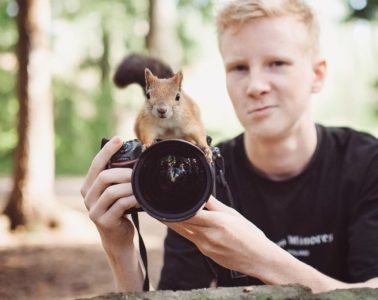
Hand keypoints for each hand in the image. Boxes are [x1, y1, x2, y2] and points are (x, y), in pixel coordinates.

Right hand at [80, 136, 138, 250]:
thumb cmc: (119, 211)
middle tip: (138, 173)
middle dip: (124, 172)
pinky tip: (140, 199)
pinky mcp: (104, 221)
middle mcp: (87, 197)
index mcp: (89, 187)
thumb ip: (117, 179)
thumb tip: (134, 158)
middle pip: (104, 176)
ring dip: (129, 186)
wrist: (117, 238)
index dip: (107, 151)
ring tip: (140, 186)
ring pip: (112, 191)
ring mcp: (94, 211)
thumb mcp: (115, 192)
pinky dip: (132, 199)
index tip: (119, 139)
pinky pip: (120, 205)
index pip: (96, 164)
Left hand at [166, 196, 272, 276]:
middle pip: (182, 225)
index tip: (164, 203)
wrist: (258, 258)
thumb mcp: (233, 215)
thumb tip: (202, 193)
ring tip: (164, 214)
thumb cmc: (249, 235)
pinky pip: (193, 240)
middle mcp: (209, 236)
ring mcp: (206, 247)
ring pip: (184, 233)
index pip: (188, 215)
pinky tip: (184, 225)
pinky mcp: (206, 254)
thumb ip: (215, 205)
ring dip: (174, 224)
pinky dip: (186, 231)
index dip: (174, 210)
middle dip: (168, 217)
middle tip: (157, 207)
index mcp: (217, 223)